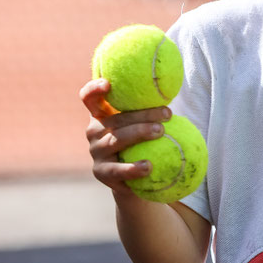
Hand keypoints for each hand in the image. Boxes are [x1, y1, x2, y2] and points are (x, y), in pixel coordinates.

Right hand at [81, 79, 171, 199]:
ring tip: (160, 132)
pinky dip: (133, 168)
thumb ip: (149, 107)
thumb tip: (173, 87)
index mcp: (101, 115)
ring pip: (117, 139)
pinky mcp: (101, 172)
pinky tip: (149, 167)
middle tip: (166, 114)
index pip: (89, 98)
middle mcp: (94, 132)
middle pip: (115, 119)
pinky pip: (118, 170)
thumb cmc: (140, 143)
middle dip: (142, 114)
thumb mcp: (141, 123)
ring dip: (139, 133)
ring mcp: (96, 152)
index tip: (108, 84)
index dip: (94, 89)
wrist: (131, 178)